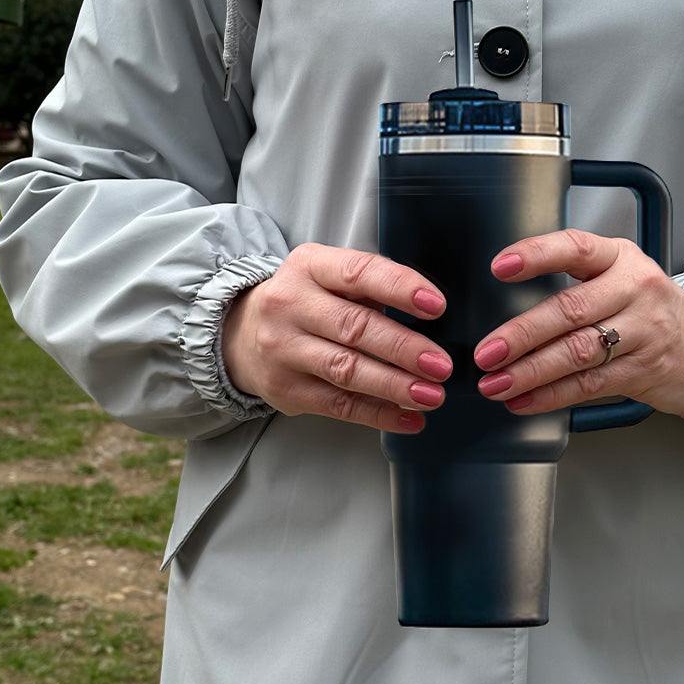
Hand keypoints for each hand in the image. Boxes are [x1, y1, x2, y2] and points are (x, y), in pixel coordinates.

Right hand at [220, 242, 453, 433]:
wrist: (242, 334)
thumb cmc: (307, 301)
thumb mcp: (328, 276)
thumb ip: (369, 288)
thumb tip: (431, 315)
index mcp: (309, 266)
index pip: (358, 273)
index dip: (399, 288)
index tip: (436, 306)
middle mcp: (290, 304)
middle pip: (354, 328)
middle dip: (403, 348)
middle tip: (442, 365)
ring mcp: (283, 350)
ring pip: (346, 370)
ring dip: (394, 385)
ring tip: (432, 395)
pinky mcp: (286, 390)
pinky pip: (338, 405)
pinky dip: (378, 414)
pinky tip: (409, 418)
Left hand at [473, 229, 683, 420]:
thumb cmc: (645, 307)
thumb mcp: (618, 275)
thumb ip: (574, 279)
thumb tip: (501, 299)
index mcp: (619, 257)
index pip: (575, 248)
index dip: (537, 255)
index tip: (500, 267)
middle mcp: (634, 290)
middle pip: (571, 310)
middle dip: (522, 334)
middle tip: (487, 352)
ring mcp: (643, 332)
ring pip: (578, 352)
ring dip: (530, 372)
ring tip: (496, 383)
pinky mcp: (642, 371)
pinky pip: (589, 384)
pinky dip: (551, 395)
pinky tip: (524, 400)